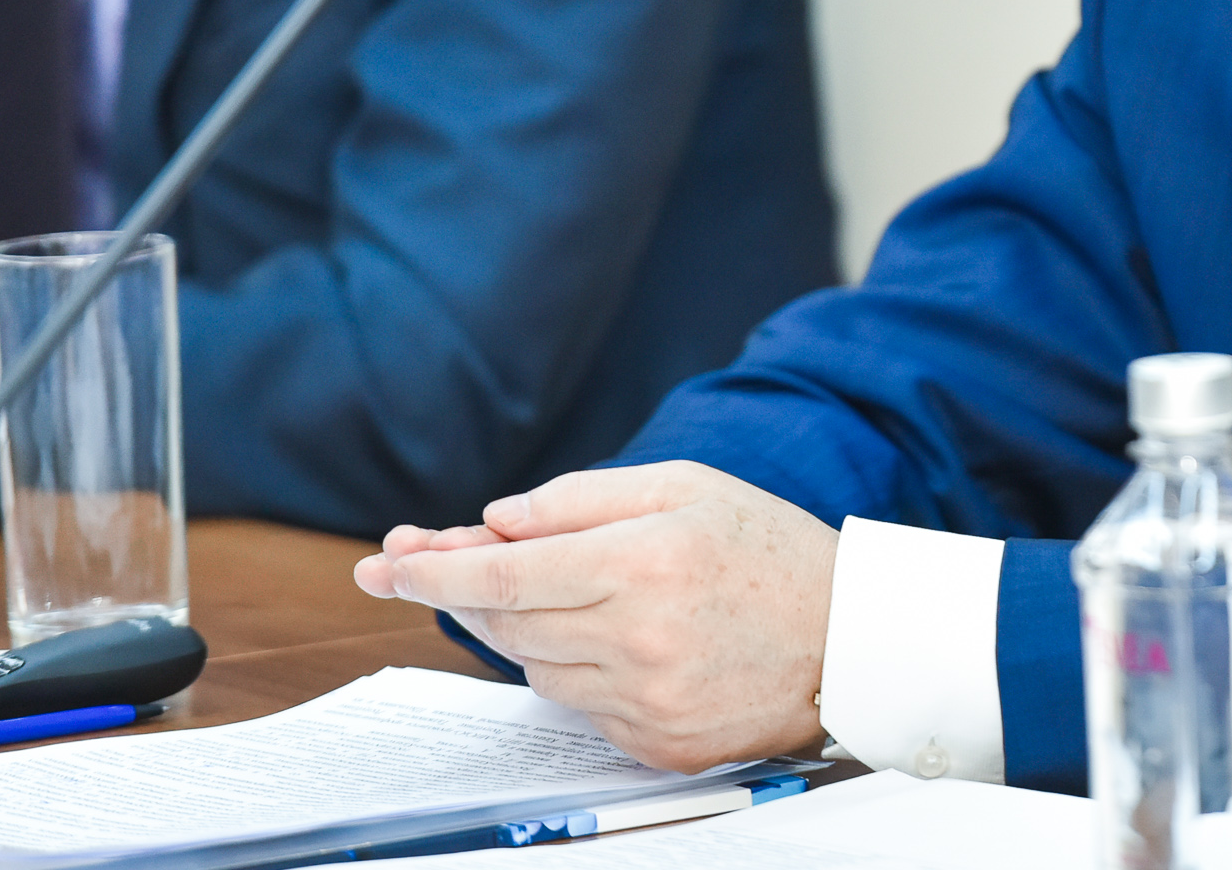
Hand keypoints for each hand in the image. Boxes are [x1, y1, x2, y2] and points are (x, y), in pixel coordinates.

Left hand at [353, 461, 836, 772]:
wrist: (849, 638)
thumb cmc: (768, 548)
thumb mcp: (684, 487)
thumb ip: (581, 498)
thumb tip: (495, 523)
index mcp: (641, 561)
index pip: (502, 574)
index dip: (431, 571)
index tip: (383, 563)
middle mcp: (636, 637)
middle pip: (508, 623)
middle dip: (460, 590)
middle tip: (423, 562)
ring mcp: (645, 698)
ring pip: (536, 668)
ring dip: (526, 629)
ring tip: (568, 591)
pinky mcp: (656, 742)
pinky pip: (580, 706)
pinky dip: (577, 669)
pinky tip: (614, 639)